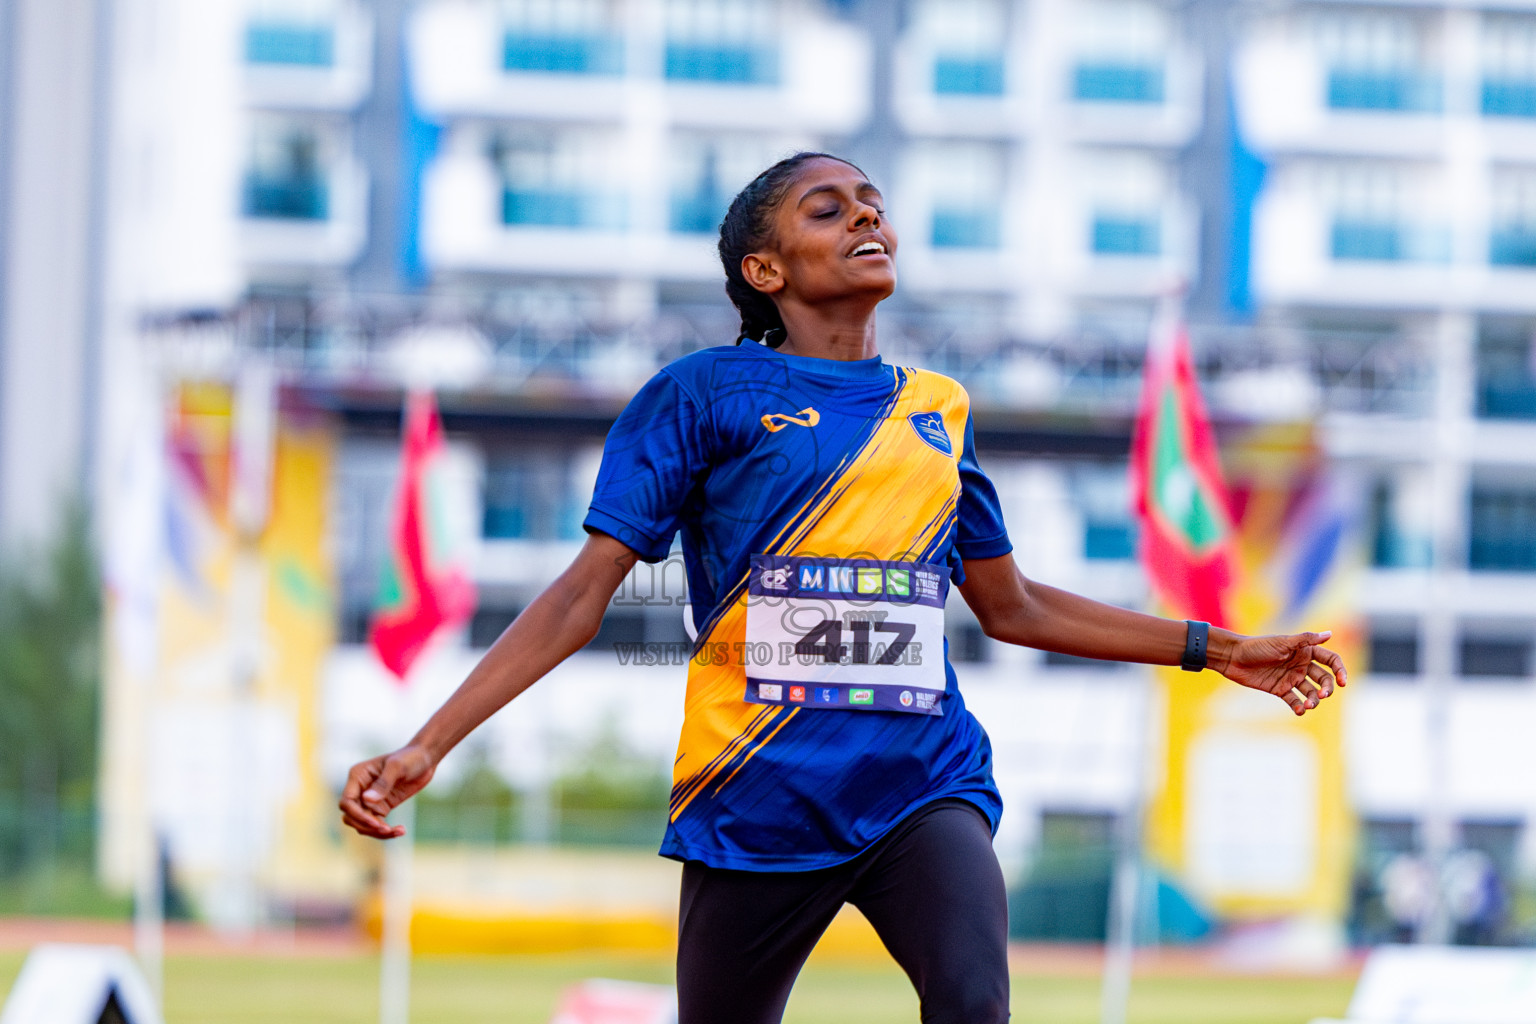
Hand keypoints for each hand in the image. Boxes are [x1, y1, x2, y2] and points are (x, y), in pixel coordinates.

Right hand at [339, 745, 435, 838]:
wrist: (425, 759)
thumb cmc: (410, 757)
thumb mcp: (398, 767)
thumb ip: (383, 783)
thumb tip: (367, 800)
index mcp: (358, 776)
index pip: (347, 802)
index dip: (357, 815)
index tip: (376, 823)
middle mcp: (360, 789)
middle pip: (351, 817)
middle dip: (366, 826)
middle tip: (387, 829)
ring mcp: (370, 800)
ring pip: (363, 824)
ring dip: (377, 832)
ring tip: (399, 831)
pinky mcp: (381, 807)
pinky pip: (376, 824)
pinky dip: (386, 831)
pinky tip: (401, 830)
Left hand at [1217, 631, 1347, 715]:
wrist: (1233, 658)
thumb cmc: (1257, 646)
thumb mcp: (1282, 642)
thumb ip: (1306, 640)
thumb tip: (1330, 633)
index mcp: (1305, 651)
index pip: (1330, 661)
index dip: (1339, 670)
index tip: (1342, 681)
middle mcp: (1301, 665)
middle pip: (1324, 679)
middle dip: (1327, 689)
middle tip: (1322, 695)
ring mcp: (1291, 678)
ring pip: (1311, 692)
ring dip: (1314, 700)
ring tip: (1309, 705)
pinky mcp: (1280, 689)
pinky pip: (1294, 700)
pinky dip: (1299, 707)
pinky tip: (1299, 710)